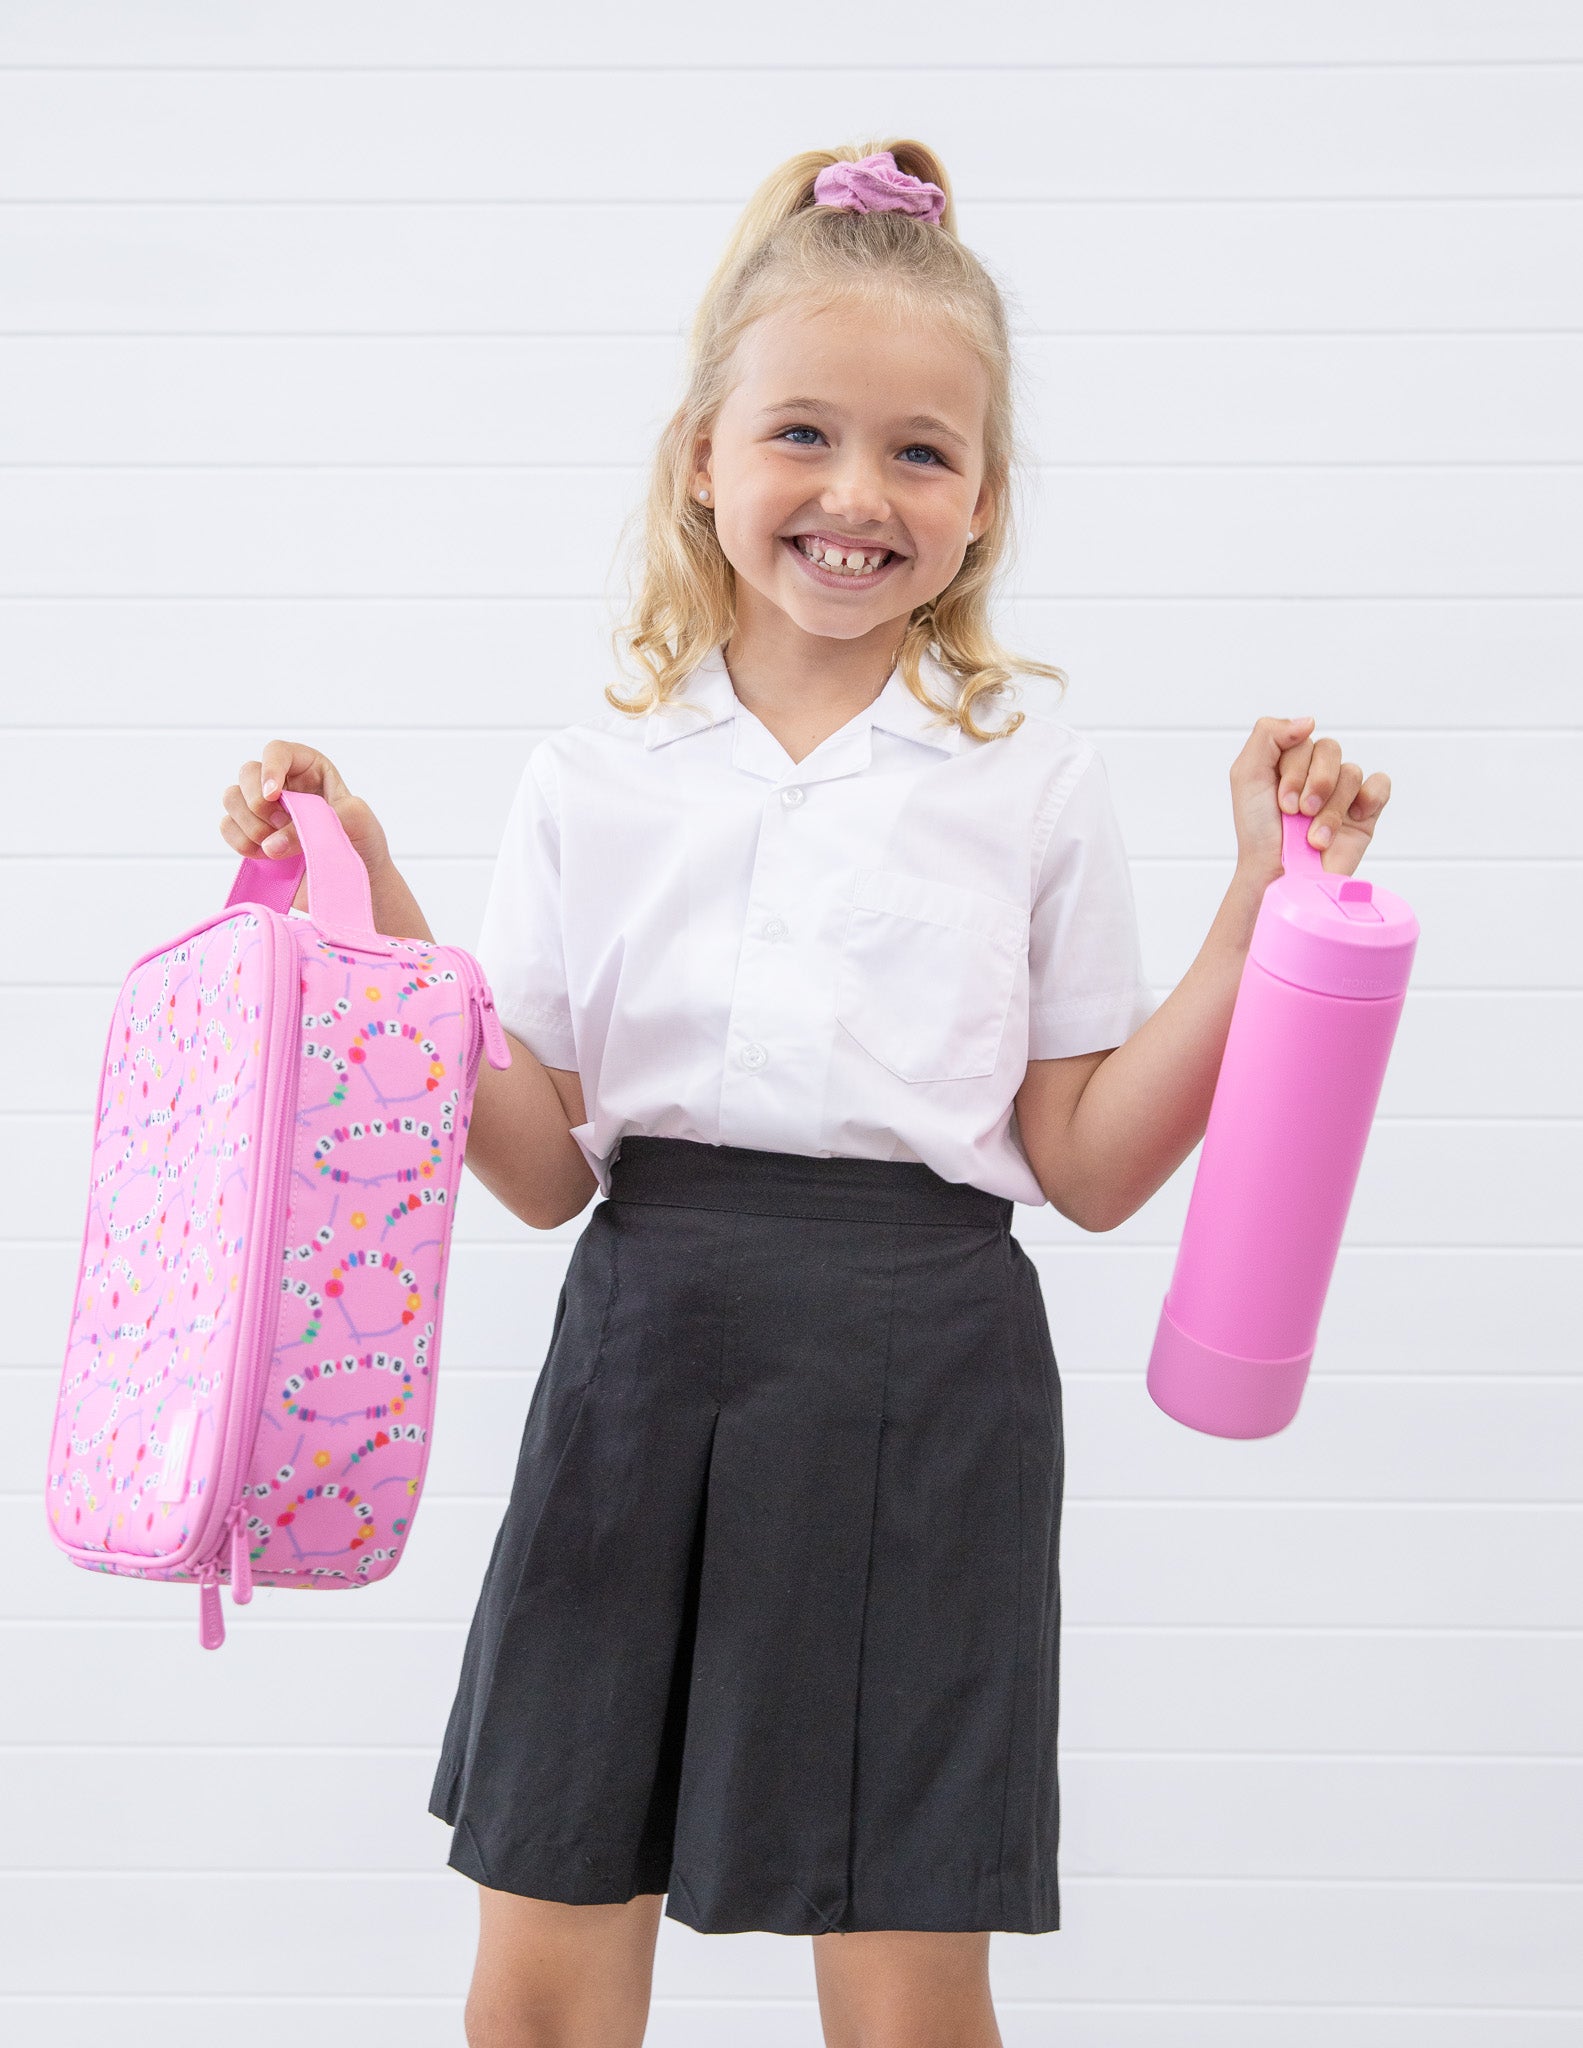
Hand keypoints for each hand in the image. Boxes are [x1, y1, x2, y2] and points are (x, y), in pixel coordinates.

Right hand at [220, 742, 392, 914]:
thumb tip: (270, 844)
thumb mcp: (354, 821)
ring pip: (231, 798)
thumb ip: (314, 823)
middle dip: (259, 803)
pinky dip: (240, 842)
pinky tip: (264, 855)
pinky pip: (227, 827)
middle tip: (282, 826)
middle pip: (247, 773)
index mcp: (309, 768)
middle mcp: (282, 784)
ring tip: (277, 846)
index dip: (270, 768)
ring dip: (250, 824)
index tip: (273, 794)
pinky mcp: (252, 835)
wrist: (357, 880)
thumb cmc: (362, 841)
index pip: (278, 751)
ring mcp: (263, 810)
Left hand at [1230, 715, 1391, 889]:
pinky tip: (1354, 817)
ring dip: (1330, 808)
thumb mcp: (1247, 776)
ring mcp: (1342, 791)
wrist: (1279, 876)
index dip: (1293, 768)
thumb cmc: (1259, 832)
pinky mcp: (1365, 811)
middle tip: (1298, 813)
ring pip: (1351, 772)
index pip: (1302, 738)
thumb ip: (1268, 735)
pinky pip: (1380, 784)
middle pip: (1330, 749)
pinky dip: (1368, 798)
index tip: (1281, 802)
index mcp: (1289, 760)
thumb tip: (1309, 720)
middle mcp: (1316, 772)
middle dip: (1313, 784)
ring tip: (1315, 836)